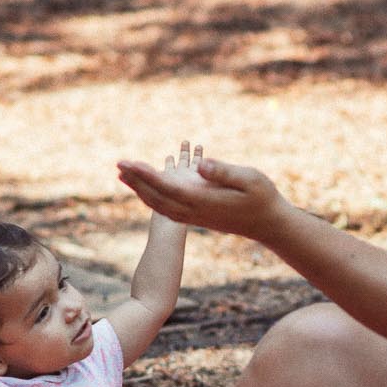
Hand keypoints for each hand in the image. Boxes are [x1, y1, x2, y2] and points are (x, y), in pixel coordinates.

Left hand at [116, 143, 285, 240]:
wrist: (268, 224)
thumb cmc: (262, 197)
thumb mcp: (249, 178)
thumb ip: (223, 171)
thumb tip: (199, 164)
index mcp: (203, 200)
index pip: (167, 186)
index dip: (145, 174)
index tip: (129, 163)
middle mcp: (194, 211)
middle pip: (157, 197)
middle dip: (136, 180)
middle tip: (118, 164)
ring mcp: (195, 216)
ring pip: (160, 205)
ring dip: (140, 190)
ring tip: (124, 175)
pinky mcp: (197, 216)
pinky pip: (167, 208)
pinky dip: (152, 197)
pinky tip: (145, 189)